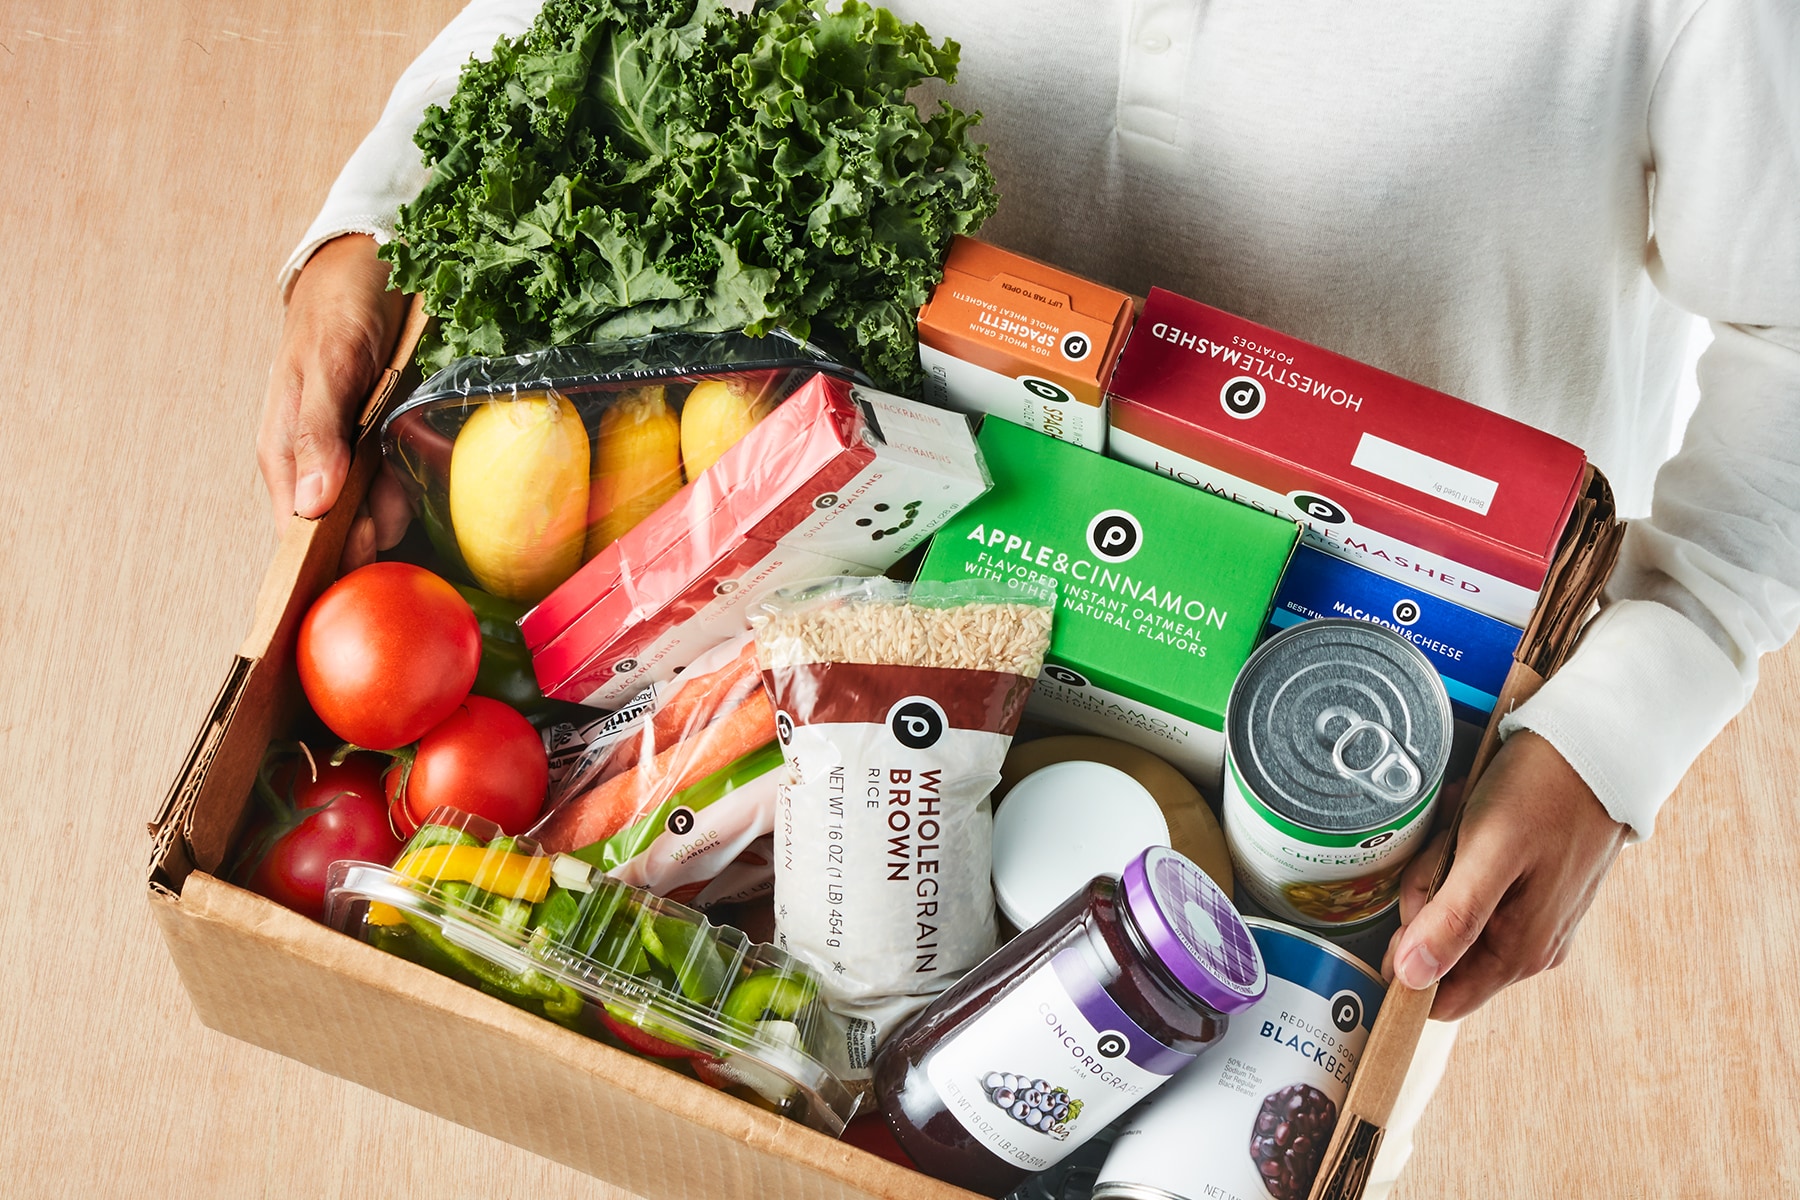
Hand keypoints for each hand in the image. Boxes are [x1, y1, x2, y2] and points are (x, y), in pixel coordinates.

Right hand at [257, 233, 410, 568]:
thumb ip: (317, 433)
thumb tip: (312, 505)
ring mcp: (348, 458)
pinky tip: (423, 464)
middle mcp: (313, 467)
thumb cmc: (335, 310)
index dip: (329, 565)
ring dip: (400, 506)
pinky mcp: (379, 446)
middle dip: (374, 535)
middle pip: (341, 536)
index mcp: (284, 457)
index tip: (361, 580)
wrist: (364, 266)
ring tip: (406, 465)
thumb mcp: (328, 364)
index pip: (297, 539)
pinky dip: (413, 483)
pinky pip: (397, 483)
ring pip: (375, 513)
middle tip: (398, 506)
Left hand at [1383, 731, 1627, 1019]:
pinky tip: (1476, 819)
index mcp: (1520, 951)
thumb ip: (1453, 919)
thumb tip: (1411, 979)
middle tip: (1445, 847)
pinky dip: (1462, 851)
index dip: (1406, 964)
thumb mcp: (1489, 851)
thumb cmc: (1545, 793)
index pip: (1441, 1000)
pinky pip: (1472, 882)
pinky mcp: (1530, 887)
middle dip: (1426, 896)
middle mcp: (1530, 946)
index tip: (1407, 906)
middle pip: (1440, 948)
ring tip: (1467, 824)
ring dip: (1444, 865)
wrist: (1599, 746)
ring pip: (1452, 910)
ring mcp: (1532, 917)